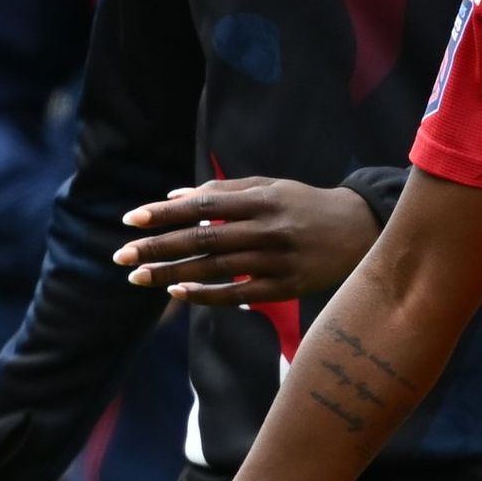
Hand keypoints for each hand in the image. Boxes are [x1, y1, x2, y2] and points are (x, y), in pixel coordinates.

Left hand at [118, 178, 379, 309]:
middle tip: (121, 254)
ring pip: (214, 268)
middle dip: (157, 247)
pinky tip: (177, 291)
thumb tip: (173, 197)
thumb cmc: (305, 205)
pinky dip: (205, 293)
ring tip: (138, 276)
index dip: (164, 213)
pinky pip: (237, 292)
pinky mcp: (285, 285)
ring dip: (171, 272)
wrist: (361, 230)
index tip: (131, 220)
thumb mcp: (270, 187)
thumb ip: (223, 192)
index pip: (202, 205)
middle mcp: (267, 228)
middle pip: (202, 239)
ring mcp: (276, 259)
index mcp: (262, 199)